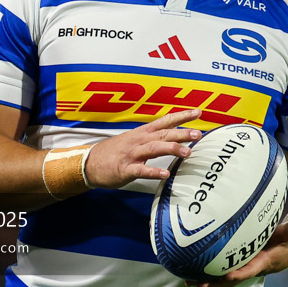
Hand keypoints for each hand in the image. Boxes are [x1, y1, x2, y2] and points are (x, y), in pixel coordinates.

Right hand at [83, 109, 201, 188]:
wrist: (89, 163)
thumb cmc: (114, 152)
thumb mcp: (133, 139)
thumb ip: (152, 137)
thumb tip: (172, 136)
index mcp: (142, 133)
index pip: (165, 121)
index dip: (181, 116)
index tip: (198, 112)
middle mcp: (139, 140)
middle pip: (163, 134)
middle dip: (182, 133)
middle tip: (198, 134)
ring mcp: (132, 154)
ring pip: (154, 149)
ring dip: (172, 149)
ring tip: (187, 152)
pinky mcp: (125, 169)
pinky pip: (141, 170)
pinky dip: (154, 171)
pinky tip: (165, 174)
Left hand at [185, 219, 287, 286]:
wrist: (284, 252)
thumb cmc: (284, 242)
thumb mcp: (287, 236)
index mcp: (262, 263)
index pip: (250, 270)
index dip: (240, 274)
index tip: (228, 276)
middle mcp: (250, 269)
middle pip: (231, 280)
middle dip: (216, 283)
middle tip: (199, 284)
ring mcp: (242, 270)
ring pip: (223, 279)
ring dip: (208, 281)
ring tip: (190, 282)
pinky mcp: (236, 267)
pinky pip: (221, 273)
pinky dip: (207, 275)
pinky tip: (191, 274)